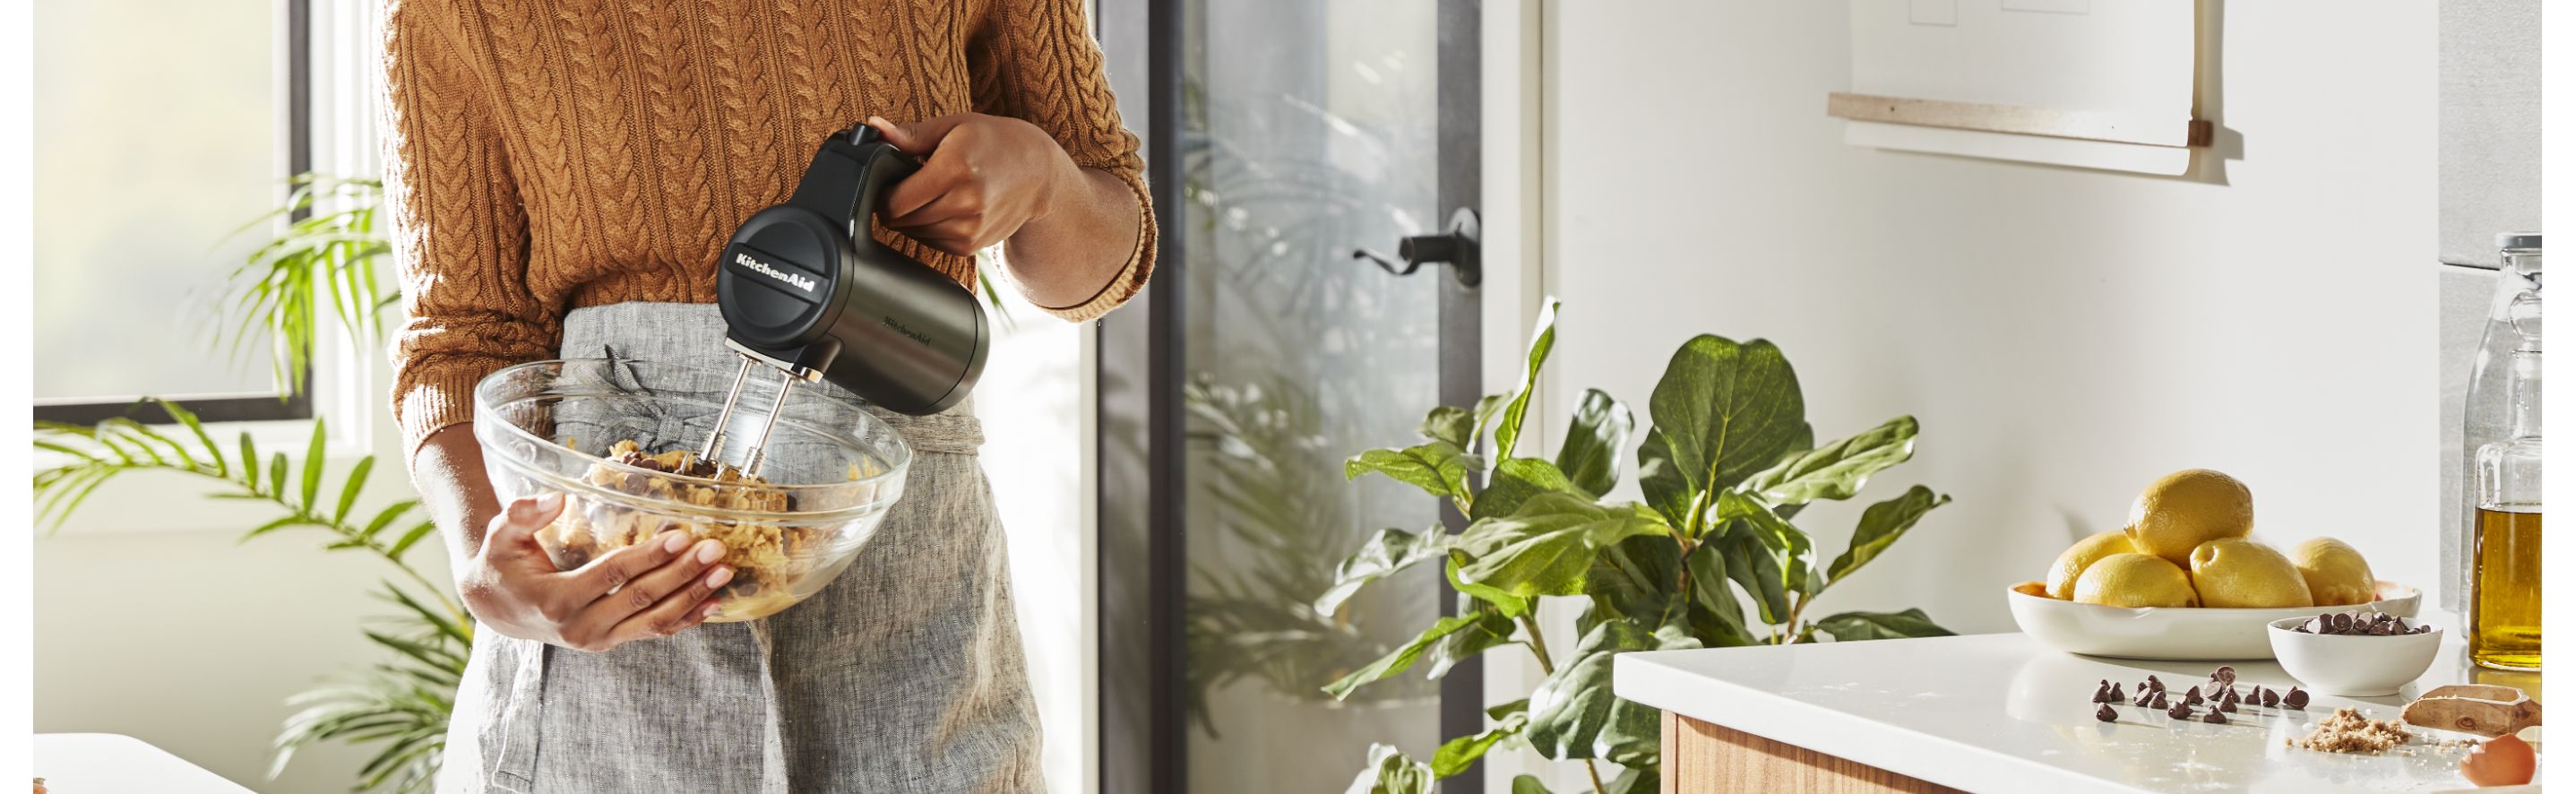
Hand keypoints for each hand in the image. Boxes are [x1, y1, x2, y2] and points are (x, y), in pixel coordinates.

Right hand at [459, 494, 732, 651]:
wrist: (498, 607)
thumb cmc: (503, 563)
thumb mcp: (502, 535)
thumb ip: (523, 514)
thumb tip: (556, 499)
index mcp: (555, 600)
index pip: (612, 575)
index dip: (648, 556)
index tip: (681, 536)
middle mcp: (580, 628)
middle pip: (641, 598)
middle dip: (682, 573)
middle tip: (715, 549)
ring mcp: (599, 640)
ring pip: (654, 620)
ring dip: (692, 596)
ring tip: (724, 574)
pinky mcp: (611, 641)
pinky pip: (654, 632)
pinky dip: (686, 619)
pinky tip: (713, 604)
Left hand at [868, 113, 1079, 256]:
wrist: (1038, 173)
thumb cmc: (994, 142)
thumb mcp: (954, 126)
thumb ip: (911, 134)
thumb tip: (874, 127)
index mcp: (955, 168)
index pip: (896, 201)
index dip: (882, 194)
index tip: (886, 182)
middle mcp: (965, 202)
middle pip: (903, 220)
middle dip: (895, 205)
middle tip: (906, 186)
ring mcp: (971, 228)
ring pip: (915, 233)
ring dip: (912, 218)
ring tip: (929, 194)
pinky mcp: (972, 245)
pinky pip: (933, 242)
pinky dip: (929, 228)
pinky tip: (943, 208)